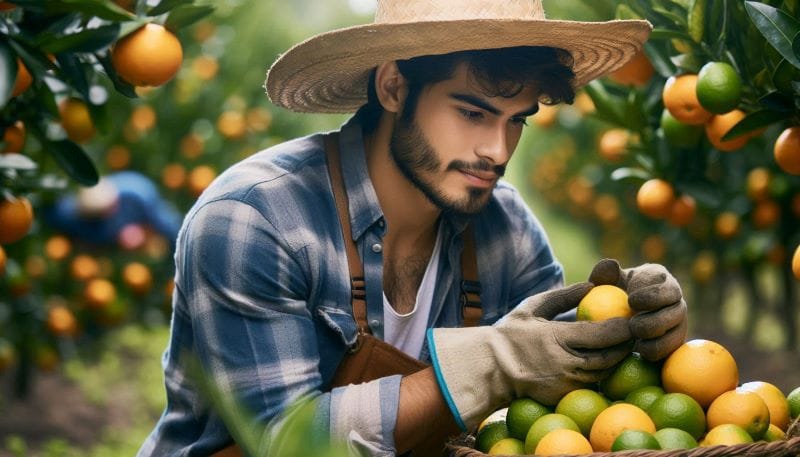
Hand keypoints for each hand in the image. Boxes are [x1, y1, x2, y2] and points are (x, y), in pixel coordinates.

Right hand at [427, 283, 632, 429]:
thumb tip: (590, 285)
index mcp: (556, 338)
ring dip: (618, 359)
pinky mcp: (564, 395)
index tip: (632, 318)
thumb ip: (562, 296)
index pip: (601, 333)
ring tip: (624, 345)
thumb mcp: (532, 307)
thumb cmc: (511, 333)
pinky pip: (591, 383)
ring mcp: (566, 383)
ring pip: (604, 372)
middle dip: (627, 345)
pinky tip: (606, 361)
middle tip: (635, 333)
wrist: (490, 369)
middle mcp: (565, 363)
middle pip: (610, 356)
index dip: (623, 327)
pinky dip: (602, 372)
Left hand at [589, 258, 687, 360]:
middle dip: (654, 319)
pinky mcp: (676, 339)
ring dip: (656, 338)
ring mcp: (679, 320)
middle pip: (677, 310)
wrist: (618, 312)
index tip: (631, 301)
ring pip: (678, 332)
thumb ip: (605, 273)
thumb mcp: (606, 281)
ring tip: (634, 339)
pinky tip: (638, 351)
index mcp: (662, 279)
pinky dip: (656, 351)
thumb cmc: (612, 291)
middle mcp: (676, 299)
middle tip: (632, 325)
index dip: (650, 295)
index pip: (664, 286)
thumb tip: (610, 264)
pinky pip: (672, 349)